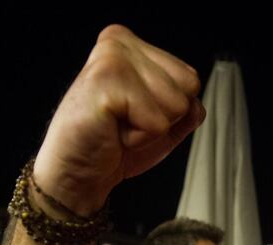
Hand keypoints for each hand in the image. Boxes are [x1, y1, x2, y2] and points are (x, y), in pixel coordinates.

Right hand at [32, 25, 204, 214]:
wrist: (76, 175)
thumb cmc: (113, 148)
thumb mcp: (162, 124)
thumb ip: (186, 107)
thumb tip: (196, 103)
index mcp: (132, 46)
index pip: (190, 79)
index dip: (169, 111)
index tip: (134, 117)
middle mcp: (120, 43)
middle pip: (188, 88)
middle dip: (163, 118)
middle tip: (125, 124)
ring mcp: (113, 58)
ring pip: (176, 104)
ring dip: (150, 129)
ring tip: (117, 127)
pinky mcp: (107, 81)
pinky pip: (158, 123)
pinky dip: (139, 139)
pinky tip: (111, 133)